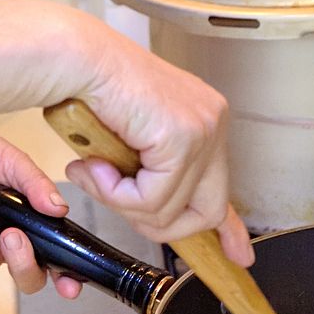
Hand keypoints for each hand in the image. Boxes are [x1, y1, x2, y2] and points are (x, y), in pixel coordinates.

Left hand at [0, 125, 82, 297]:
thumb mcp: (11, 161)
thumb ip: (34, 184)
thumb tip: (59, 208)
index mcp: (31, 224)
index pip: (55, 262)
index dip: (66, 279)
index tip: (70, 286)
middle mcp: (8, 242)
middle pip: (26, 279)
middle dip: (20, 260)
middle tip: (11, 232)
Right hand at [64, 24, 254, 266]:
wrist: (74, 58)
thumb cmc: (90, 90)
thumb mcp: (131, 144)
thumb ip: (149, 177)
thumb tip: (155, 216)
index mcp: (204, 118)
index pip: (225, 187)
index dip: (230, 229)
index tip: (238, 255)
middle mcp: (212, 120)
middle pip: (206, 210)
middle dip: (160, 224)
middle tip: (121, 204)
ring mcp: (203, 129)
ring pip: (171, 211)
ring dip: (123, 204)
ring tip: (95, 172)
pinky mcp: (181, 137)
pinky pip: (151, 199)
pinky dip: (117, 195)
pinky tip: (97, 166)